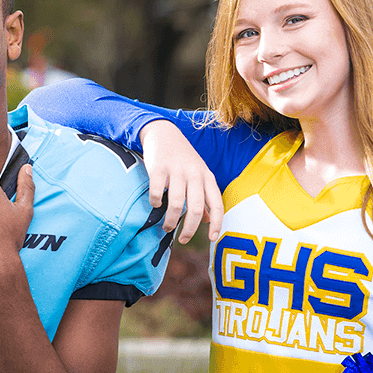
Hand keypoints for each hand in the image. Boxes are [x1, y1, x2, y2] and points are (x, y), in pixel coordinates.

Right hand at [139, 120, 223, 244]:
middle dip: (189, 229)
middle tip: (183, 240)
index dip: (217, 223)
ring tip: (167, 228)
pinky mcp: (159, 168)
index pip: (217, 204)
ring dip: (171, 221)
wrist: (163, 132)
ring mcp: (177, 171)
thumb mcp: (199, 175)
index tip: (212, 239)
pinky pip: (157, 192)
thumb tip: (207, 220)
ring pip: (176, 203)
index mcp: (207, 177)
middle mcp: (194, 174)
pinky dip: (155, 203)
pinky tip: (155, 205)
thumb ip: (204, 197)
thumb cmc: (183, 158)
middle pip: (196, 208)